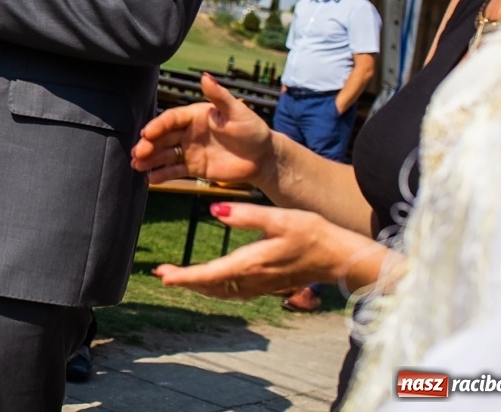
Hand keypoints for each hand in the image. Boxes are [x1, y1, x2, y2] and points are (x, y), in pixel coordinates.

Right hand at [131, 73, 275, 186]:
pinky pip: (174, 171)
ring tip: (136, 166)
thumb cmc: (252, 130)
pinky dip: (162, 174)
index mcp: (195, 115)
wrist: (264, 157)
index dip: (158, 125)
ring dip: (150, 160)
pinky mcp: (194, 168)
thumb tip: (204, 75)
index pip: (171, 119)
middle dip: (148, 145)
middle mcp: (188, 132)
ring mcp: (190, 150)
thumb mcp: (237, 112)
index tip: (146, 133)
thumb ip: (218, 96)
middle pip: (163, 137)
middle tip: (137, 153)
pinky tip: (150, 179)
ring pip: (165, 154)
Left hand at [152, 203, 390, 298]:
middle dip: (185, 281)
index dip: (185, 277)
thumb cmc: (311, 233)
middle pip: (211, 286)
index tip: (163, 277)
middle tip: (161, 273)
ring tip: (177, 276)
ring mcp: (260, 285)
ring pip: (221, 291)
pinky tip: (209, 280)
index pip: (210, 274)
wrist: (339, 256)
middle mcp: (252, 279)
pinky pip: (233, 292)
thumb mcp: (278, 218)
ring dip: (198, 285)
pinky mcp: (267, 285)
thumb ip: (245, 214)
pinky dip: (215, 287)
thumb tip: (214, 210)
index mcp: (251, 263)